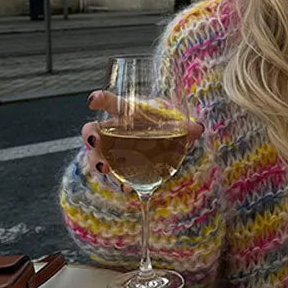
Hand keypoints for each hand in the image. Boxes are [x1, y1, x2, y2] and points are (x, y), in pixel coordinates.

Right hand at [81, 90, 203, 188]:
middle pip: (93, 131)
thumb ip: (185, 127)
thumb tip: (197, 127)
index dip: (100, 99)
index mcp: (126, 113)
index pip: (111, 103)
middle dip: (90, 136)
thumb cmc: (163, 126)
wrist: (163, 143)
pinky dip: (120, 182)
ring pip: (95, 155)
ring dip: (97, 162)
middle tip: (94, 141)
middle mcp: (113, 131)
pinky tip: (128, 187)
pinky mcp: (119, 168)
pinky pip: (114, 176)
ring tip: (105, 169)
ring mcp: (112, 151)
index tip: (93, 101)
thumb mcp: (175, 125)